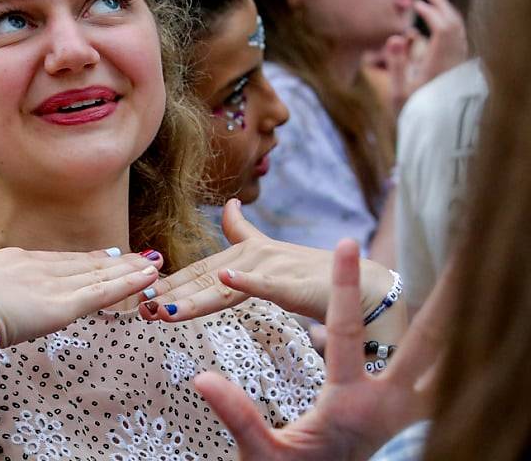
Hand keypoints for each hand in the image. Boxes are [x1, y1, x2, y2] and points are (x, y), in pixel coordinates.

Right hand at [0, 197, 162, 346]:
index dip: (79, 259)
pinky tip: (150, 279)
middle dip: (110, 263)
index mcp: (7, 259)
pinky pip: (102, 294)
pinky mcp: (60, 306)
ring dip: (127, 273)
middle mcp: (33, 266)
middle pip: (79, 265)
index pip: (52, 260)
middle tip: (138, 259)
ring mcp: (48, 284)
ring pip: (97, 277)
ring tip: (154, 267)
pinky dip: (128, 285)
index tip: (101, 256)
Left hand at [139, 199, 392, 321]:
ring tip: (160, 308)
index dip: (166, 283)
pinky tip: (225, 278)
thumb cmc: (312, 272)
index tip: (136, 292)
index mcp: (243, 257)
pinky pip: (267, 283)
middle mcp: (252, 258)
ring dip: (191, 299)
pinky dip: (247, 280)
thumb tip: (230, 204)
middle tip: (134, 305)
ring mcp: (271, 269)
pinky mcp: (292, 283)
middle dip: (166, 296)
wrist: (361, 283)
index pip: (196, 273)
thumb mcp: (270, 252)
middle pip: (200, 280)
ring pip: (223, 287)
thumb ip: (245, 231)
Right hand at [192, 240, 448, 460]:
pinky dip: (461, 355)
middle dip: (447, 299)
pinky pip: (450, 384)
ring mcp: (410, 414)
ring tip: (479, 287)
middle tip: (468, 258)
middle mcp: (390, 404)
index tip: (345, 243)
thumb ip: (238, 416)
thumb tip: (204, 378)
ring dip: (464, 324)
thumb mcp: (264, 454)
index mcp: (349, 403)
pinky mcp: (415, 422)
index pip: (346, 333)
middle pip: (428, 342)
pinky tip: (468, 334)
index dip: (343, 286)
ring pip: (450, 362)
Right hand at [385, 0, 467, 112]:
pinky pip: (460, 40)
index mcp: (439, 64)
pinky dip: (451, 26)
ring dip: (448, 14)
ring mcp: (459, 65)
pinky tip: (440, 25)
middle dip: (442, 5)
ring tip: (432, 3)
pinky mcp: (459, 69)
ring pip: (460, 31)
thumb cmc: (412, 114)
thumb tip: (397, 35)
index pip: (443, 28)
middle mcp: (454, 62)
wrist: (435, 134)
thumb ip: (397, 62)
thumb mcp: (397, 91)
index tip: (416, 4)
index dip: (431, 12)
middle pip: (455, 24)